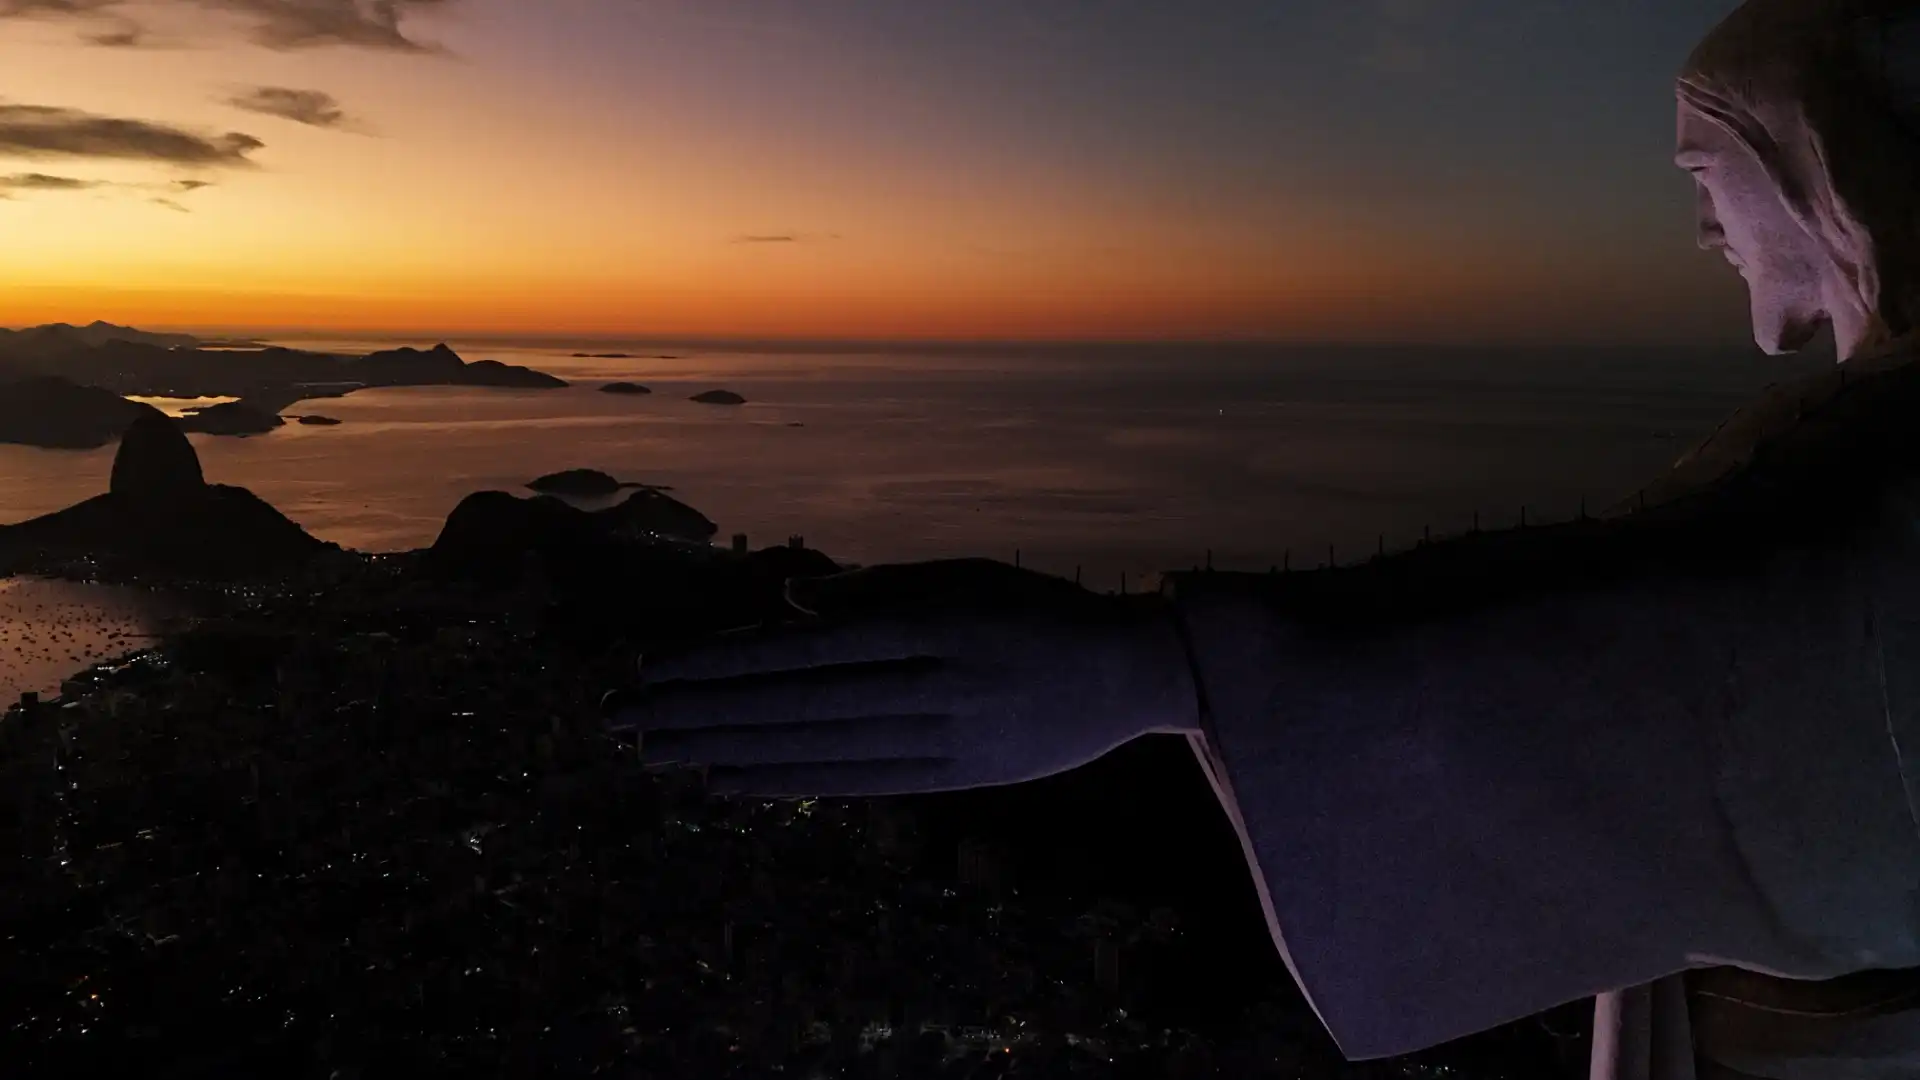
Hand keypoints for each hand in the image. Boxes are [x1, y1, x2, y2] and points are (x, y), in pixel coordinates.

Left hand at [603, 559, 1200, 796]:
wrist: (1125, 673)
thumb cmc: (1031, 611)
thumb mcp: (956, 579)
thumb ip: (873, 592)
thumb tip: (787, 605)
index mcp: (918, 623)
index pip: (794, 651)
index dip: (717, 665)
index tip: (652, 672)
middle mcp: (920, 683)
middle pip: (787, 703)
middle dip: (696, 711)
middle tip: (621, 719)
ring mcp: (936, 736)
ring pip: (810, 746)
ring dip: (724, 749)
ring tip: (655, 752)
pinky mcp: (950, 776)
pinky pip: (851, 781)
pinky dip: (785, 781)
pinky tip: (727, 780)